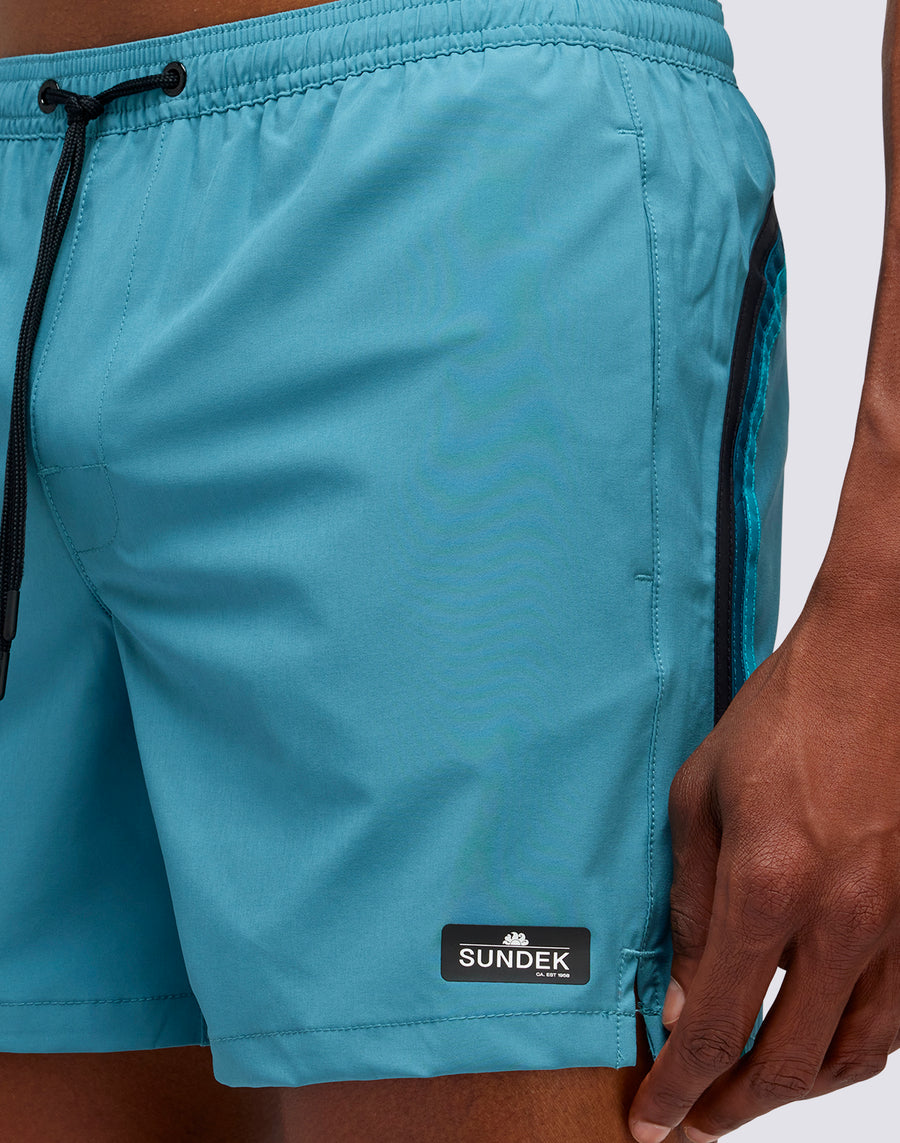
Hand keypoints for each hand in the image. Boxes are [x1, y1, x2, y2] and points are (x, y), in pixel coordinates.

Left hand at [628, 582, 899, 1142]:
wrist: (873, 668)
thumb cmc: (778, 719)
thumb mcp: (698, 798)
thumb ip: (688, 904)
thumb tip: (679, 991)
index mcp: (768, 885)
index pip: (715, 1023)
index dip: (680, 1088)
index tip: (653, 1124)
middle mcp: (841, 919)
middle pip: (788, 1062)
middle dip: (733, 1108)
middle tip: (696, 1125)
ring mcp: (895, 922)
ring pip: (853, 1055)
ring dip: (796, 1090)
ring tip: (748, 1095)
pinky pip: (894, 1016)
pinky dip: (851, 1051)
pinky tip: (816, 1049)